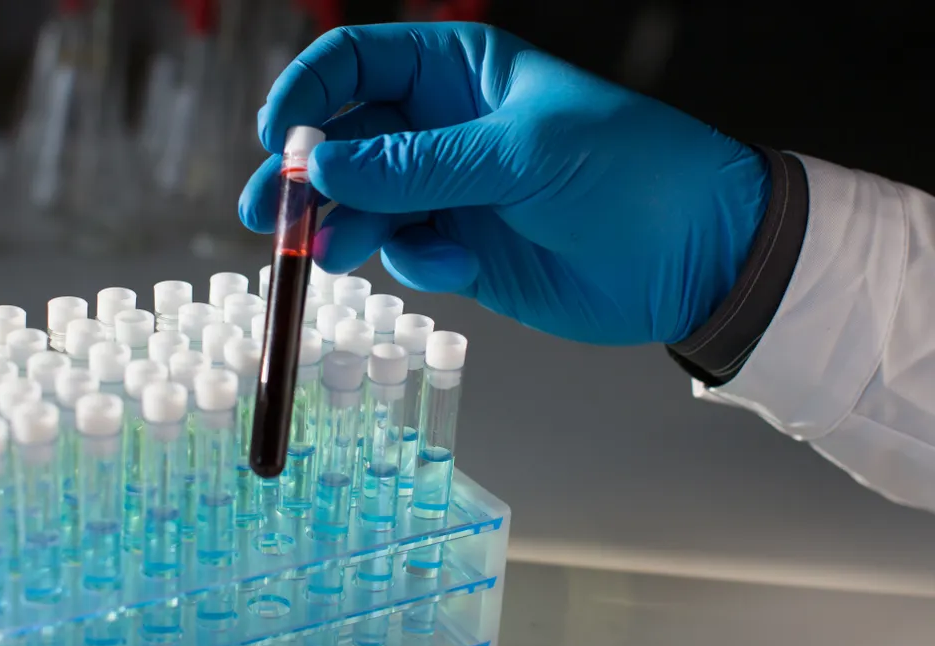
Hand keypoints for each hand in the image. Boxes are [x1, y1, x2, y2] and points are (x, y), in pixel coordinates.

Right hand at [238, 22, 769, 345]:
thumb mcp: (520, 153)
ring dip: (342, 226)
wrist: (695, 257)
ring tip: (331, 252)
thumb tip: (321, 167)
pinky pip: (403, 250)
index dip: (306, 95)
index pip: (356, 63)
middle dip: (302, 176)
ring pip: (362, 203)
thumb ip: (416, 163)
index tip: (277, 138)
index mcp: (458, 71)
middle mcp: (442, 127)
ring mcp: (448, 190)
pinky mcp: (460, 247)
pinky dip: (410, 261)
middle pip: (343, 140)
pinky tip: (451, 265)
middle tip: (267, 215)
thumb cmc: (630, 172)